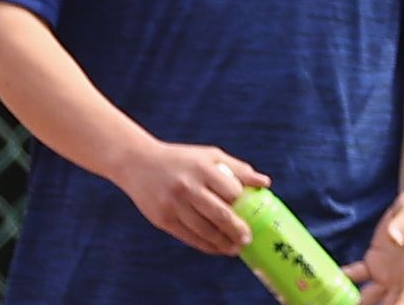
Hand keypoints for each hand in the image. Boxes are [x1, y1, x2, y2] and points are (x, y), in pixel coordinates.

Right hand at [108, 140, 269, 255]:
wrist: (138, 164)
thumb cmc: (182, 159)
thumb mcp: (209, 156)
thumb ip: (238, 169)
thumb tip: (265, 183)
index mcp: (202, 168)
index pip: (231, 192)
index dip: (244, 206)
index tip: (254, 217)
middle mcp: (188, 187)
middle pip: (219, 215)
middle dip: (236, 230)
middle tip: (248, 240)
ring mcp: (173, 204)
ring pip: (204, 230)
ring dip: (222, 243)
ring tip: (235, 248)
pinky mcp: (162, 219)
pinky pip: (189, 237)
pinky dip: (205, 245)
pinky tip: (217, 248)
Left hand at [343, 186, 403, 304]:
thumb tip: (394, 237)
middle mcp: (402, 277)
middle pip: (390, 303)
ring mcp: (386, 274)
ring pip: (370, 297)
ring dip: (355, 302)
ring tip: (337, 302)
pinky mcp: (373, 265)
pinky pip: (357, 277)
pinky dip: (344, 280)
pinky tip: (330, 281)